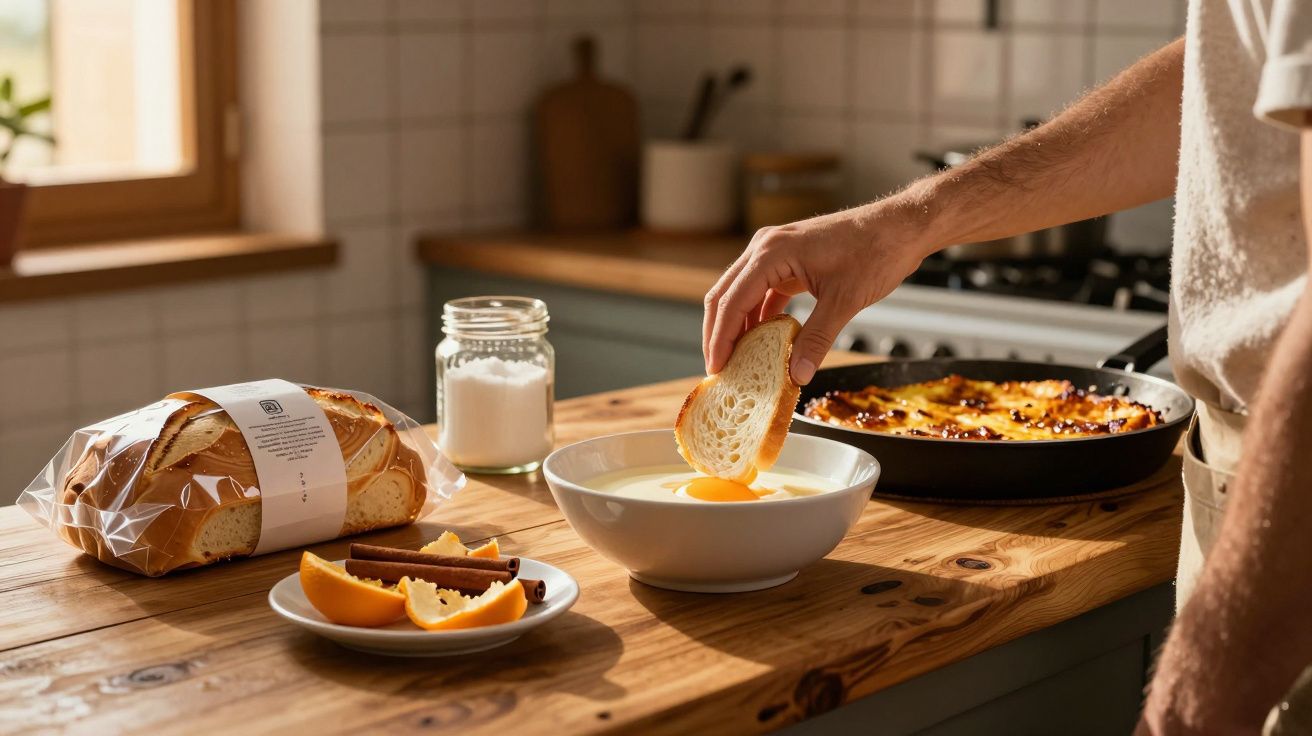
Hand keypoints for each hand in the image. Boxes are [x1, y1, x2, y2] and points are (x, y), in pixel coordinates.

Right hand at [702, 203, 931, 383]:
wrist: (900, 227)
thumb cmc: (876, 251)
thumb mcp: (845, 300)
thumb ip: (817, 339)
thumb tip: (797, 374)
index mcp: (771, 253)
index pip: (732, 302)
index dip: (720, 339)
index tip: (716, 368)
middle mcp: (765, 248)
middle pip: (725, 296)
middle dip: (718, 334)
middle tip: (718, 370)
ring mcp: (774, 253)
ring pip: (739, 294)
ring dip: (736, 327)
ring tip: (737, 361)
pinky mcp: (787, 261)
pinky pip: (761, 292)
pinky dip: (757, 317)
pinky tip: (761, 343)